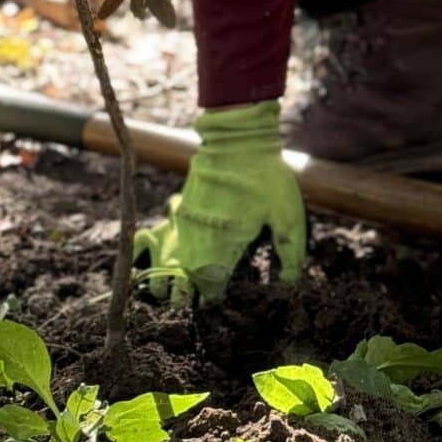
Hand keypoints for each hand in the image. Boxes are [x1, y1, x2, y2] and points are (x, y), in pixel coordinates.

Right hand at [132, 100, 305, 303]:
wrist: (237, 140)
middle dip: (186, 298)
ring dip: (164, 282)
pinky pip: (150, 239)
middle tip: (199, 300)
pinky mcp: (176, 210)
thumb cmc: (265, 179)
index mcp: (222, 248)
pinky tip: (159, 259)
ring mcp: (181, 226)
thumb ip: (291, 255)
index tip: (222, 301)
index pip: (209, 291)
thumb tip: (288, 285)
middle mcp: (195, 242)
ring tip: (173, 291)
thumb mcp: (289, 217)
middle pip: (181, 285)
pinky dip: (150, 253)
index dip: (214, 301)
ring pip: (162, 267)